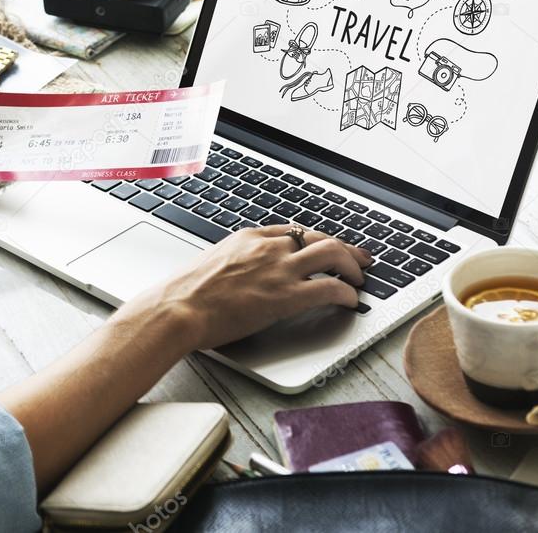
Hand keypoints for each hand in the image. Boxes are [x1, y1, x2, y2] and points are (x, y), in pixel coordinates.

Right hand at [150, 225, 371, 350]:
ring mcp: (278, 269)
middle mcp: (268, 247)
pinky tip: (351, 301)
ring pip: (332, 254)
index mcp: (248, 238)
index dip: (315, 240)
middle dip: (345, 249)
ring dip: (352, 267)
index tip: (326, 248)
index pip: (293, 231)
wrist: (178, 307)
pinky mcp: (286, 296)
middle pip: (319, 237)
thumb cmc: (185, 294)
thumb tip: (238, 276)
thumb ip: (233, 264)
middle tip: (359, 260)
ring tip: (358, 280)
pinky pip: (330, 288)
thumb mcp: (211, 264)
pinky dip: (347, 294)